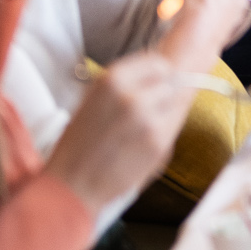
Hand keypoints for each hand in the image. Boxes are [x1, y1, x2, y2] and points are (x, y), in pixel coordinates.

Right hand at [44, 53, 194, 213]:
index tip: (154, 83)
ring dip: (166, 112)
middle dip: (162, 93)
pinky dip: (164, 132)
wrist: (73, 186)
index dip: (158, 74)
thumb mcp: (93, 99)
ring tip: (142, 128)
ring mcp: (149, 120)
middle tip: (146, 109)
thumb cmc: (80, 144)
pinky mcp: (160, 143)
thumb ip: (127, 83)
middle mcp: (133, 96)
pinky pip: (174, 126)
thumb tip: (161, 72)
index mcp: (112, 79)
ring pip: (176, 103)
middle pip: (171, 82)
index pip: (158, 63)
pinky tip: (144, 142)